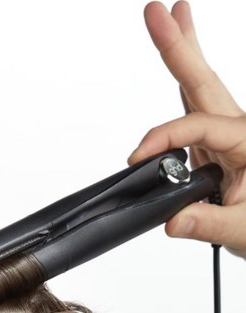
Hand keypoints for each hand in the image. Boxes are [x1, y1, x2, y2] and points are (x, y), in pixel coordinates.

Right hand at [129, 1, 245, 257]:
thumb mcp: (242, 229)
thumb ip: (207, 223)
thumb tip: (173, 220)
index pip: (198, 126)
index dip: (164, 137)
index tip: (137, 158)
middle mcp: (238, 132)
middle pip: (203, 82)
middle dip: (180, 45)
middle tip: (158, 10)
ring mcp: (225, 138)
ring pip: (200, 89)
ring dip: (184, 53)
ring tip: (172, 17)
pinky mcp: (215, 150)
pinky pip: (194, 113)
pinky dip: (184, 87)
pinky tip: (178, 72)